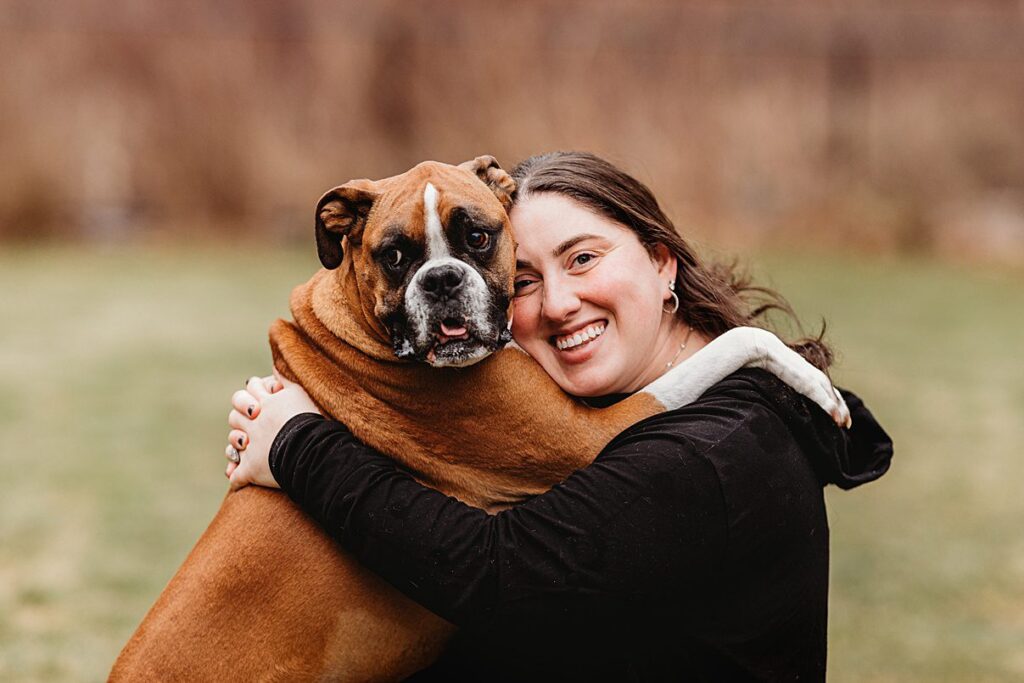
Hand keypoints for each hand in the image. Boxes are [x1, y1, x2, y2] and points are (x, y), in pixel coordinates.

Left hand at [225, 374, 320, 489]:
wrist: (312, 449)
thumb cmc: (311, 420)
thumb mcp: (300, 392)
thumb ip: (285, 378)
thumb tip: (276, 367)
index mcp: (265, 404)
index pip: (250, 389)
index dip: (251, 391)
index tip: (258, 397)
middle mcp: (254, 423)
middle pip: (235, 415)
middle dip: (239, 417)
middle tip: (250, 420)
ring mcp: (251, 446)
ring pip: (233, 442)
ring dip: (236, 443)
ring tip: (243, 445)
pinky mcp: (251, 469)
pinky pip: (237, 474)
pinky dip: (236, 476)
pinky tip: (236, 477)